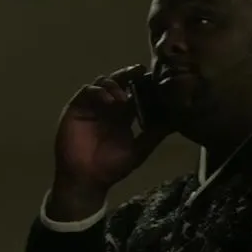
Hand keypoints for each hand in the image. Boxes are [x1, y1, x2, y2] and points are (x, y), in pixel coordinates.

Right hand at [48, 64, 169, 220]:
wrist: (87, 180)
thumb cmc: (111, 168)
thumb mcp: (138, 151)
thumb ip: (153, 136)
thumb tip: (175, 123)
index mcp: (123, 115)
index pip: (134, 92)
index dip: (144, 84)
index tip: (157, 79)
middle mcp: (108, 106)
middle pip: (119, 81)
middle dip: (130, 74)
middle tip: (141, 71)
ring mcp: (92, 105)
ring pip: (103, 82)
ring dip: (115, 84)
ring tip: (123, 97)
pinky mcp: (77, 107)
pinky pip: (87, 91)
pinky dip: (99, 92)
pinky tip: (110, 101)